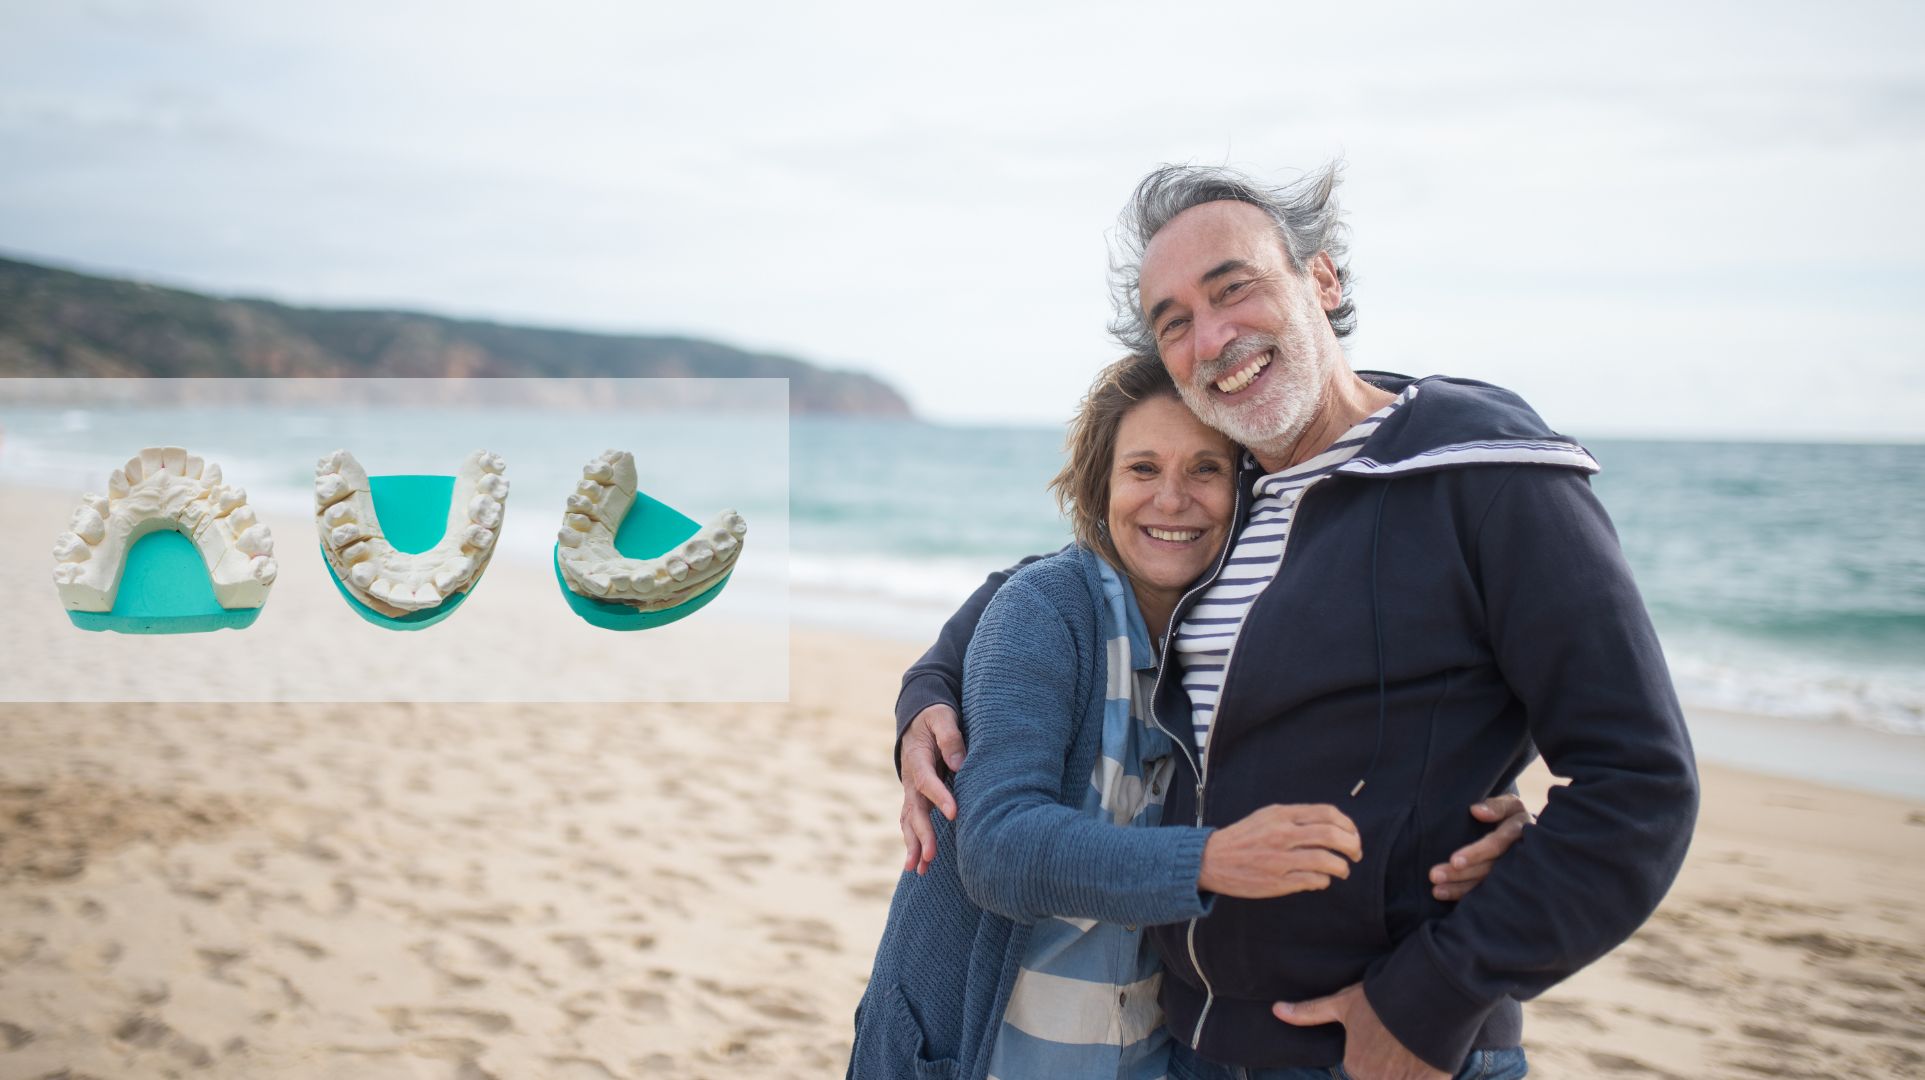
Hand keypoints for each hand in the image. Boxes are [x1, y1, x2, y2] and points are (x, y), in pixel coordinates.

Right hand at [899, 704, 965, 874]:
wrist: (917, 721)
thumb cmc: (935, 718)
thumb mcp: (943, 717)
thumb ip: (950, 737)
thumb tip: (960, 764)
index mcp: (917, 759)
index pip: (927, 781)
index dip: (939, 797)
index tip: (954, 813)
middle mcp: (911, 780)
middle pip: (914, 809)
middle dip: (922, 833)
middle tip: (930, 855)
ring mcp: (911, 792)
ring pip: (909, 821)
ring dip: (913, 845)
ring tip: (919, 869)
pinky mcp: (916, 799)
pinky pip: (912, 823)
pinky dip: (914, 843)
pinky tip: (919, 866)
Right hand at [1197, 804, 1361, 897]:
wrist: (1211, 860)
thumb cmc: (1243, 838)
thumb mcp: (1268, 816)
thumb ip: (1297, 818)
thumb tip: (1331, 826)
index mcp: (1282, 815)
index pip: (1327, 814)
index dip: (1347, 825)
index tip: (1352, 834)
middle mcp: (1282, 834)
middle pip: (1332, 836)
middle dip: (1352, 845)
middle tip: (1356, 854)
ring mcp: (1280, 859)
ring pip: (1327, 860)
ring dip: (1342, 867)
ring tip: (1343, 870)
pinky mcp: (1278, 881)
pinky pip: (1314, 880)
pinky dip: (1324, 880)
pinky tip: (1322, 879)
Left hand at [1274, 983, 1446, 1079]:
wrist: (1425, 997)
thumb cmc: (1381, 998)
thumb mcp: (1342, 1002)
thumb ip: (1309, 1012)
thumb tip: (1275, 1010)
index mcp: (1354, 1065)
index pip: (1362, 1065)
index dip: (1374, 1047)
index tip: (1383, 1032)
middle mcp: (1374, 1079)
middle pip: (1381, 1074)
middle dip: (1391, 1060)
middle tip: (1400, 1036)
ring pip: (1401, 1077)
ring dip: (1408, 1067)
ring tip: (1415, 1044)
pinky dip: (1428, 1075)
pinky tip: (1429, 1058)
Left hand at [1427, 794, 1532, 901]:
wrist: (1525, 832)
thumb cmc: (1510, 814)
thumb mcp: (1509, 804)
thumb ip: (1496, 806)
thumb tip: (1476, 810)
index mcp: (1518, 832)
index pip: (1496, 844)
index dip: (1476, 853)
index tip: (1454, 860)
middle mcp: (1516, 856)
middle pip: (1488, 867)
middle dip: (1461, 874)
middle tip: (1435, 876)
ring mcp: (1511, 872)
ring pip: (1485, 883)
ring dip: (1459, 888)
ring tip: (1436, 890)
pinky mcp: (1503, 883)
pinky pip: (1484, 892)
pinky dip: (1463, 894)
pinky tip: (1444, 895)